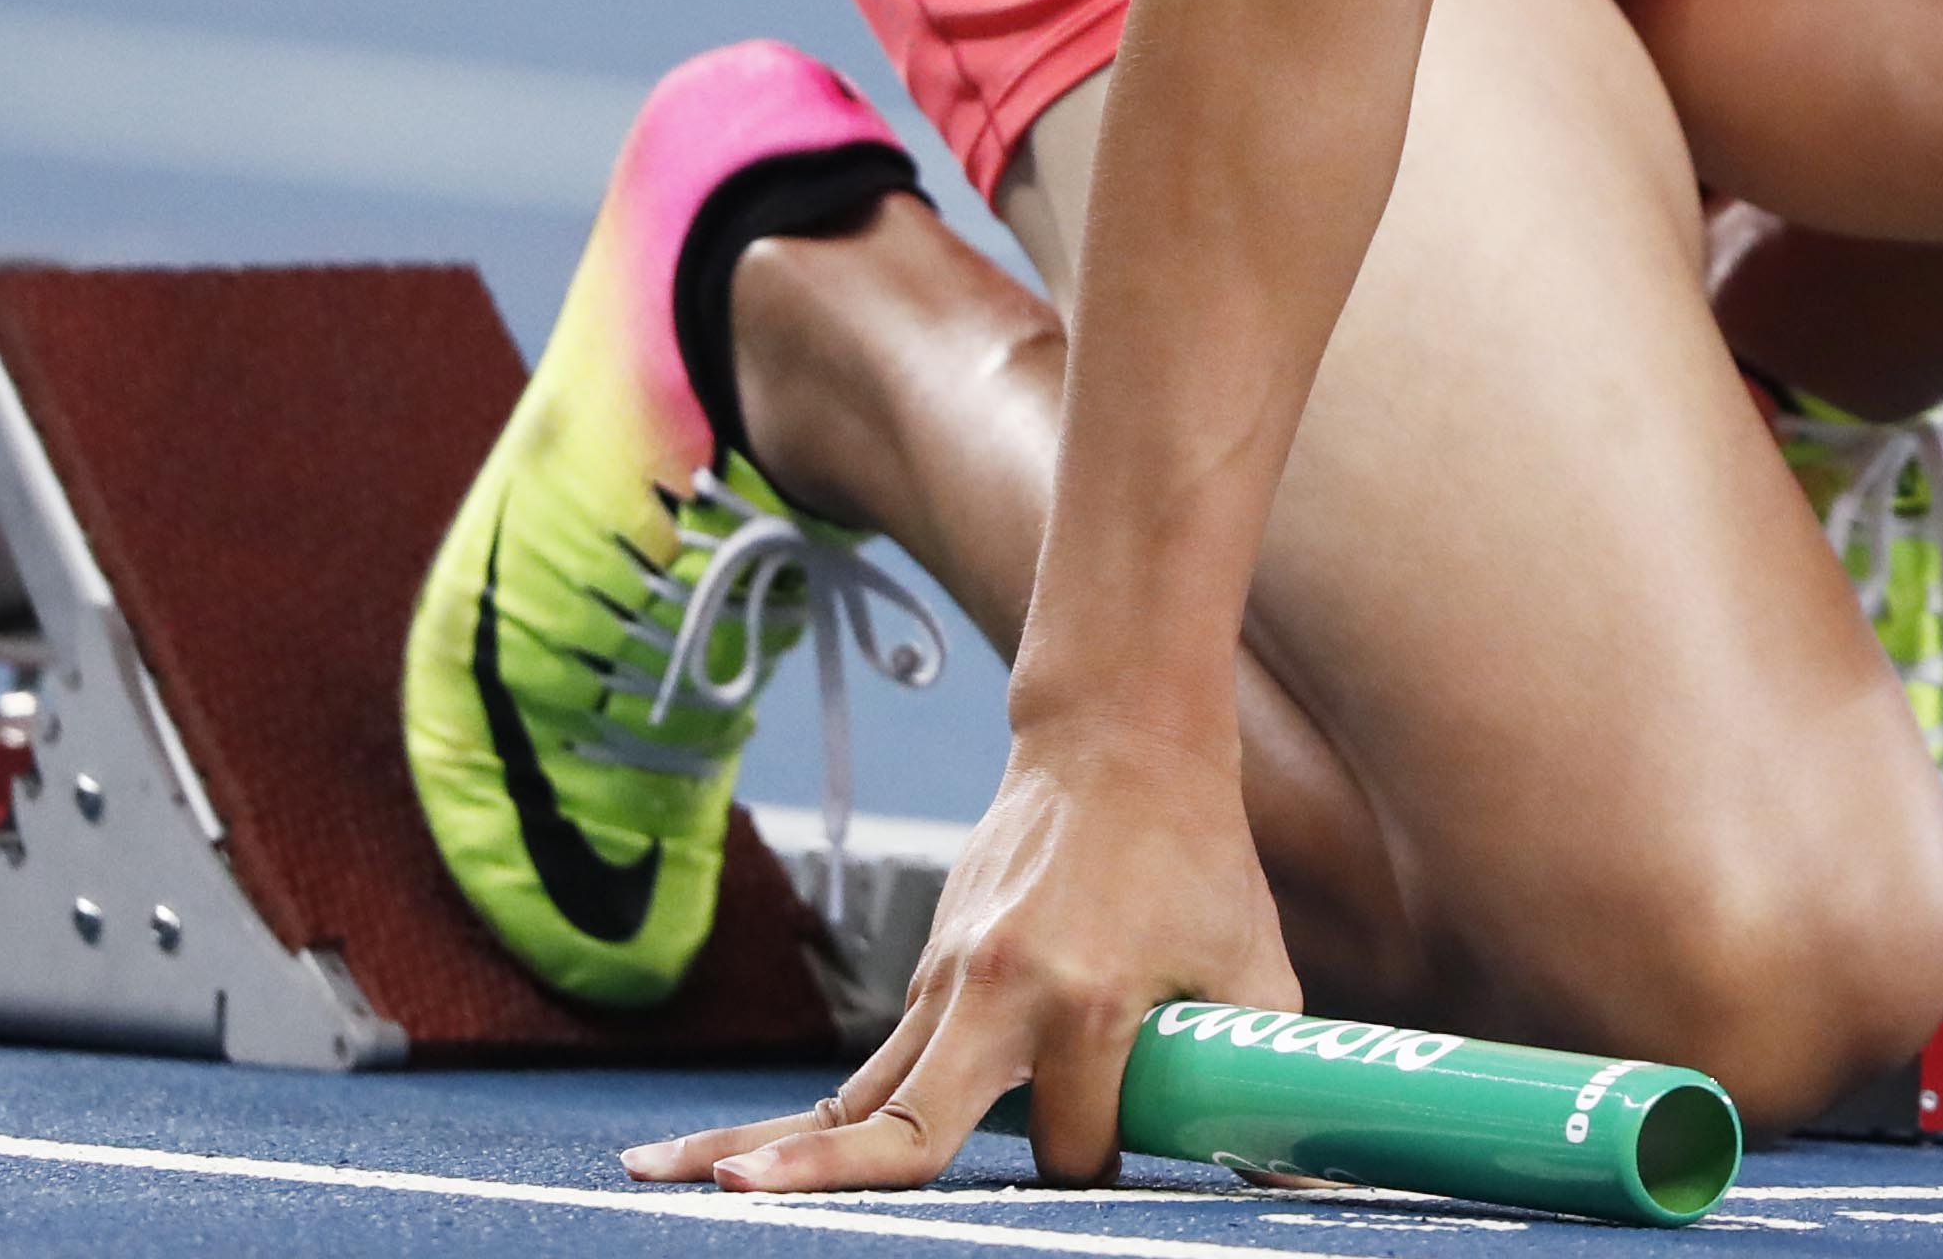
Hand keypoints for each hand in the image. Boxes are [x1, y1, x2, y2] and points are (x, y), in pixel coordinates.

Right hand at [624, 714, 1294, 1193]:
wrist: (1118, 743)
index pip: (1075, 1147)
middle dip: (836, 1171)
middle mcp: (1003, 995)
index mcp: (1093, 999)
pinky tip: (708, 1158)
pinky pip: (865, 1069)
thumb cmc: (1196, 860)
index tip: (1117, 1157)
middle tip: (750, 1200)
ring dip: (768, 1147)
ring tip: (664, 1183)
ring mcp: (948, 983)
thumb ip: (1254, 1061)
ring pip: (852, 1096)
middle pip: (907, 1121)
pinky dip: (803, 1118)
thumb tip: (1278, 1146)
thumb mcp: (1252, 961)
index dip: (1096, 1168)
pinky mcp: (925, 978)